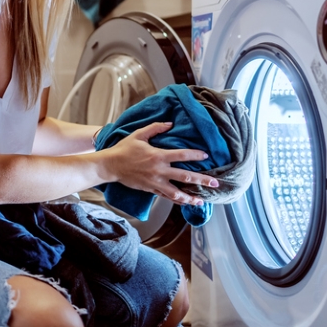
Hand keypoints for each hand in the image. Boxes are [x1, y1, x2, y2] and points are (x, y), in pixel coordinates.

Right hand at [99, 122, 216, 205]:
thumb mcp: (139, 134)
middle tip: (215, 184)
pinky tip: (186, 202)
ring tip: (202, 201)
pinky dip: (178, 201)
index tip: (206, 156)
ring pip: (177, 193)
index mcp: (158, 156)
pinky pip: (167, 197)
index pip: (181, 156)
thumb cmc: (124, 149)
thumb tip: (170, 123)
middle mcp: (159, 171)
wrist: (111, 165)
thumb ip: (155, 128)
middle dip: (202, 181)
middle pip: (185, 177)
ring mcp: (156, 182)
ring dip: (191, 198)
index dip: (195, 155)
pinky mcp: (151, 190)